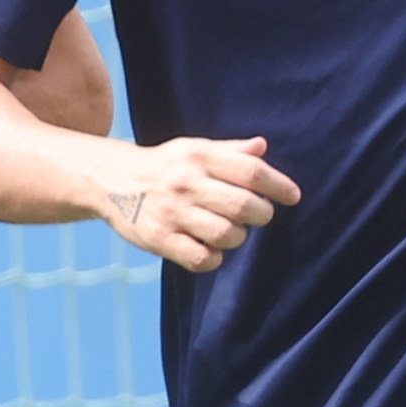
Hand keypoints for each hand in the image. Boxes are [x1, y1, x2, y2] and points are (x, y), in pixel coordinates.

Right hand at [92, 136, 298, 270]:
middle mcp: (186, 183)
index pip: (251, 171)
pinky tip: (210, 248)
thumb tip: (263, 148)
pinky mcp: (159, 239)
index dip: (278, 185)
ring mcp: (171, 213)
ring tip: (231, 231)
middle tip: (259, 215)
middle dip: (262, 214)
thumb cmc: (165, 166)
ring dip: (239, 237)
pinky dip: (214, 257)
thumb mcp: (193, 149)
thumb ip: (230, 151)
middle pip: (245, 206)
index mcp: (198, 156)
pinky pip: (202, 259)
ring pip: (227, 235)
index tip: (292, 196)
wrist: (112, 181)